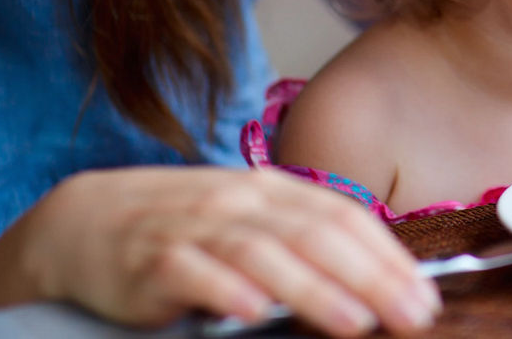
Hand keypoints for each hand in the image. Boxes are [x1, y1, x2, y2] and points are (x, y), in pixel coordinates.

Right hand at [0, 166, 438, 335]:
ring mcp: (196, 226)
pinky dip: (225, 290)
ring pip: (263, 253)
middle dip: (371, 276)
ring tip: (354, 321)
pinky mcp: (151, 259)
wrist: (86, 220)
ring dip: (313, 288)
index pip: (344, 216)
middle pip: (316, 234)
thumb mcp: (251, 222)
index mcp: (272, 190)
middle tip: (410, 314)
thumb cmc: (187, 226)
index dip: (388, 255)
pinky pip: (193, 271)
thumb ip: (303, 241)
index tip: (424, 295)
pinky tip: (254, 312)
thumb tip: (373, 280)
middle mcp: (240, 200)